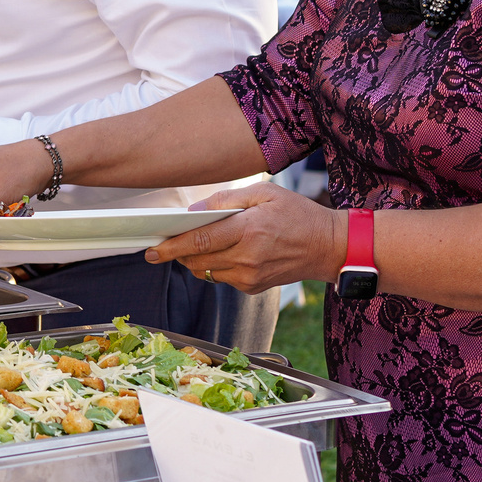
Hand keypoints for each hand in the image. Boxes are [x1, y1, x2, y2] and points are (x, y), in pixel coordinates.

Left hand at [145, 184, 344, 294]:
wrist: (328, 247)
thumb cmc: (298, 214)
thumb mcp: (265, 193)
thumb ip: (226, 201)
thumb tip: (193, 212)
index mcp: (249, 231)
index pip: (199, 241)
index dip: (171, 246)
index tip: (152, 249)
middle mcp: (247, 259)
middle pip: (196, 261)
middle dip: (176, 254)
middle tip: (163, 245)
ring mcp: (250, 277)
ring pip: (206, 272)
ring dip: (195, 260)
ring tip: (196, 244)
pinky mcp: (253, 288)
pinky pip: (222, 278)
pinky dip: (215, 266)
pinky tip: (225, 252)